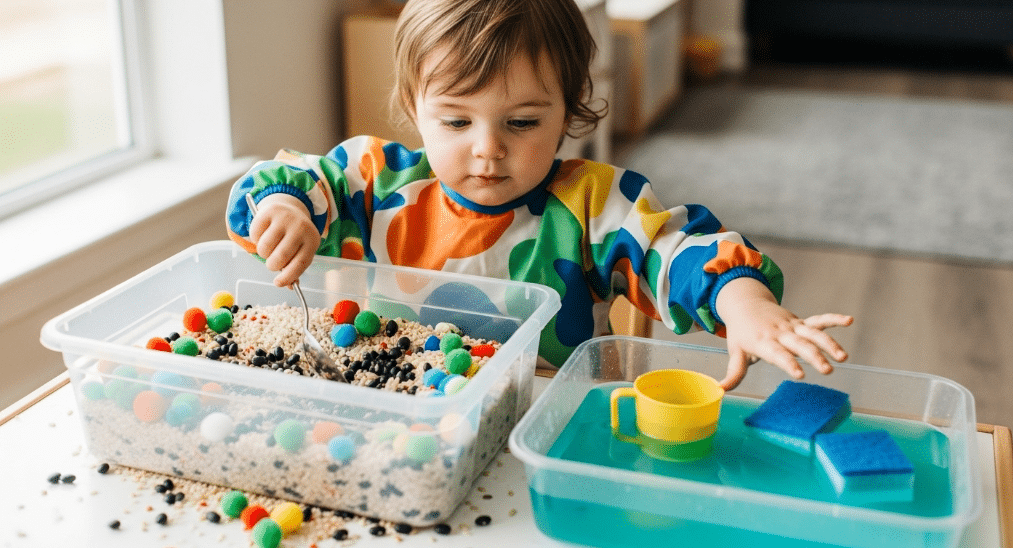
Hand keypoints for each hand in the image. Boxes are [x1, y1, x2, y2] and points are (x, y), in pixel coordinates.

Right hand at [247, 193, 318, 286]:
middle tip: (272, 263)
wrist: (290, 210)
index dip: (288, 277)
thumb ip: (294, 268)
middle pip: (281, 257)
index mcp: (312, 240)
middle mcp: (301, 228)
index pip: (300, 263)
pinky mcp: (270, 211)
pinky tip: (263, 235)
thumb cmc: (294, 238)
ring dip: (263, 253)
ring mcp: (285, 218)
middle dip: (272, 265)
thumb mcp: (300, 251)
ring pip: (265, 247)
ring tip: (268, 249)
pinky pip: (255, 234)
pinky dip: (255, 239)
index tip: (278, 283)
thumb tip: (288, 286)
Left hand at [715, 277, 852, 390]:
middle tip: (827, 370)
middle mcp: (780, 333)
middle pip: (799, 345)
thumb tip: (720, 390)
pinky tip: (849, 320)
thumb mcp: (735, 352)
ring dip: (829, 343)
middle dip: (814, 356)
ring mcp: (792, 326)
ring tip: (843, 357)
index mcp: (764, 342)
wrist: (745, 304)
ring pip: (813, 334)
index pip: (778, 354)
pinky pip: (818, 320)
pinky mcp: (800, 322)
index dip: (788, 363)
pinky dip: (833, 319)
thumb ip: (734, 372)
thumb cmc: (741, 333)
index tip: (800, 375)